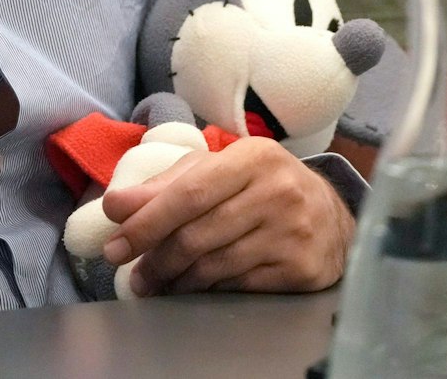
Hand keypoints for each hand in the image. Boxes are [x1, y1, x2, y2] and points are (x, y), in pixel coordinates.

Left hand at [97, 136, 352, 296]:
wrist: (331, 215)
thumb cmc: (262, 186)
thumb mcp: (220, 170)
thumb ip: (168, 184)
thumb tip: (116, 206)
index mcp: (253, 157)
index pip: (189, 193)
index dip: (146, 222)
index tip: (115, 244)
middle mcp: (278, 191)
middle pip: (198, 234)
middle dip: (155, 258)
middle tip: (133, 274)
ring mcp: (292, 232)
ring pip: (215, 266)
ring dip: (176, 280)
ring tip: (156, 283)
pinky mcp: (300, 268)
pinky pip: (237, 285)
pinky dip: (206, 290)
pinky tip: (192, 287)